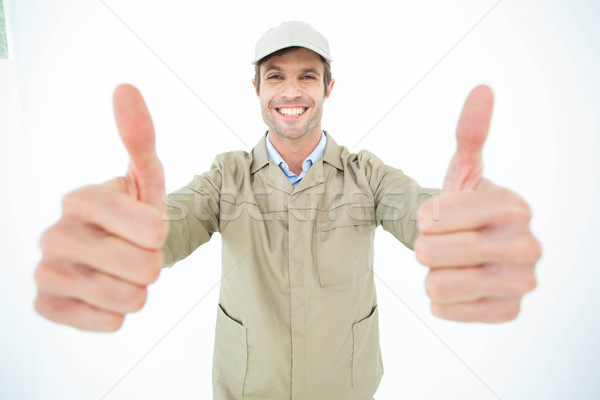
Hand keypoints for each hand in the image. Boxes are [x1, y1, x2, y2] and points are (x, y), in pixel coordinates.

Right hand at [34, 84, 168, 331]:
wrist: (114, 254)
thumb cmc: (134, 214)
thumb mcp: (146, 177)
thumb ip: (140, 137)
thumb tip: (125, 87)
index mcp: (80, 199)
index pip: (150, 228)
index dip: (161, 232)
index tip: (149, 227)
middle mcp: (55, 233)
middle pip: (144, 267)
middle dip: (153, 264)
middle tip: (137, 255)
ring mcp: (47, 271)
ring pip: (130, 299)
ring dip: (138, 290)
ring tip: (122, 274)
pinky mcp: (46, 305)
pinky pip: (108, 322)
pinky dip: (118, 313)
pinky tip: (105, 296)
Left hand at [415, 85, 541, 322]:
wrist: (479, 248)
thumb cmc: (467, 208)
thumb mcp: (464, 169)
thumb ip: (470, 133)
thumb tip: (482, 89)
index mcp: (514, 206)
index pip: (434, 215)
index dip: (425, 217)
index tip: (437, 215)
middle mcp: (527, 246)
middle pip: (431, 251)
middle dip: (425, 246)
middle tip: (442, 242)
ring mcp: (521, 283)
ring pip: (436, 284)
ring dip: (433, 273)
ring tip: (453, 263)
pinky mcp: (508, 312)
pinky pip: (447, 310)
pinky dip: (442, 300)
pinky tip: (459, 285)